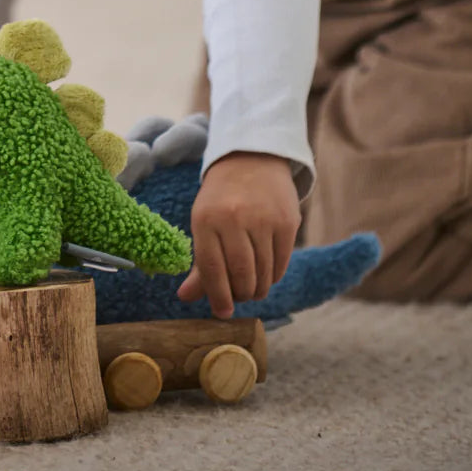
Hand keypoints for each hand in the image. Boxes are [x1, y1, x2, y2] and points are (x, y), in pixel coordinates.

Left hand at [176, 150, 299, 317]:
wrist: (252, 158)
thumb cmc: (222, 197)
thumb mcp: (203, 221)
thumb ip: (199, 263)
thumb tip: (184, 298)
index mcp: (205, 219)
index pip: (212, 269)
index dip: (219, 297)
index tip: (222, 312)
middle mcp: (233, 218)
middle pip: (241, 275)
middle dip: (240, 294)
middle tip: (239, 296)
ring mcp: (262, 219)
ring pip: (263, 273)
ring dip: (257, 288)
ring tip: (252, 286)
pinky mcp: (287, 221)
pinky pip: (281, 263)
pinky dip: (273, 276)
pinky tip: (266, 273)